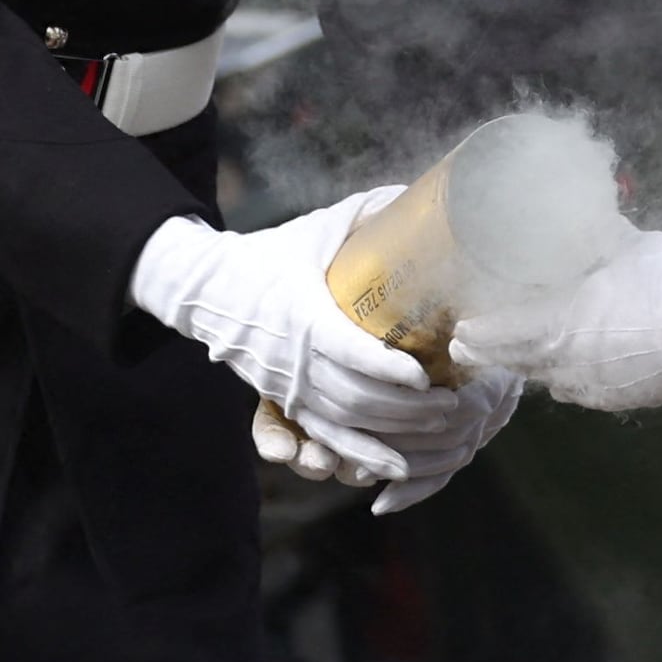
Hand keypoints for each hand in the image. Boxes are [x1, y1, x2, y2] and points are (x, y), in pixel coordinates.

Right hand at [139, 193, 512, 495]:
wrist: (208, 292)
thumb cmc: (272, 255)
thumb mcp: (316, 229)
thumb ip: (365, 215)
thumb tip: (415, 194)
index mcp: (303, 313)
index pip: (348, 349)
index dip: (388, 367)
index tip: (426, 374)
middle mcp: (294, 357)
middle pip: (355, 395)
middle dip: (407, 407)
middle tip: (452, 404)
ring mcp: (288, 385)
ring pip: (345, 421)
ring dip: (394, 431)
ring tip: (439, 426)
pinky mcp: (286, 401)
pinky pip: (327, 436)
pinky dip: (362, 454)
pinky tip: (396, 466)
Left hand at [452, 224, 661, 411]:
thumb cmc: (660, 279)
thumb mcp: (623, 244)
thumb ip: (595, 234)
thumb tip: (585, 214)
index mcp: (556, 324)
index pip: (499, 336)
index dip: (477, 334)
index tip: (461, 331)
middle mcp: (565, 364)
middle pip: (518, 364)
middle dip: (495, 355)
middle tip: (474, 347)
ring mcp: (593, 387)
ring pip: (551, 381)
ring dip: (535, 368)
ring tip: (528, 357)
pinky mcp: (621, 400)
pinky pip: (584, 391)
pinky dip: (572, 379)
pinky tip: (577, 372)